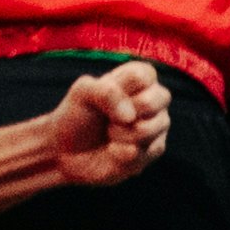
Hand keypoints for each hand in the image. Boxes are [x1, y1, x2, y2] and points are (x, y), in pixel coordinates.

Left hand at [40, 60, 173, 189]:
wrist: (69, 151)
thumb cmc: (77, 115)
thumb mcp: (82, 93)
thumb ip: (105, 91)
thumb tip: (130, 117)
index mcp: (140, 76)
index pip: (144, 76)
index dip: (121, 90)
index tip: (104, 96)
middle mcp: (155, 98)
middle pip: (159, 98)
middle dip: (124, 113)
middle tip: (109, 118)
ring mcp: (158, 124)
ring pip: (149, 128)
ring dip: (121, 135)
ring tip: (110, 134)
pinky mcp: (155, 149)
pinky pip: (144, 152)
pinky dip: (121, 153)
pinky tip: (113, 150)